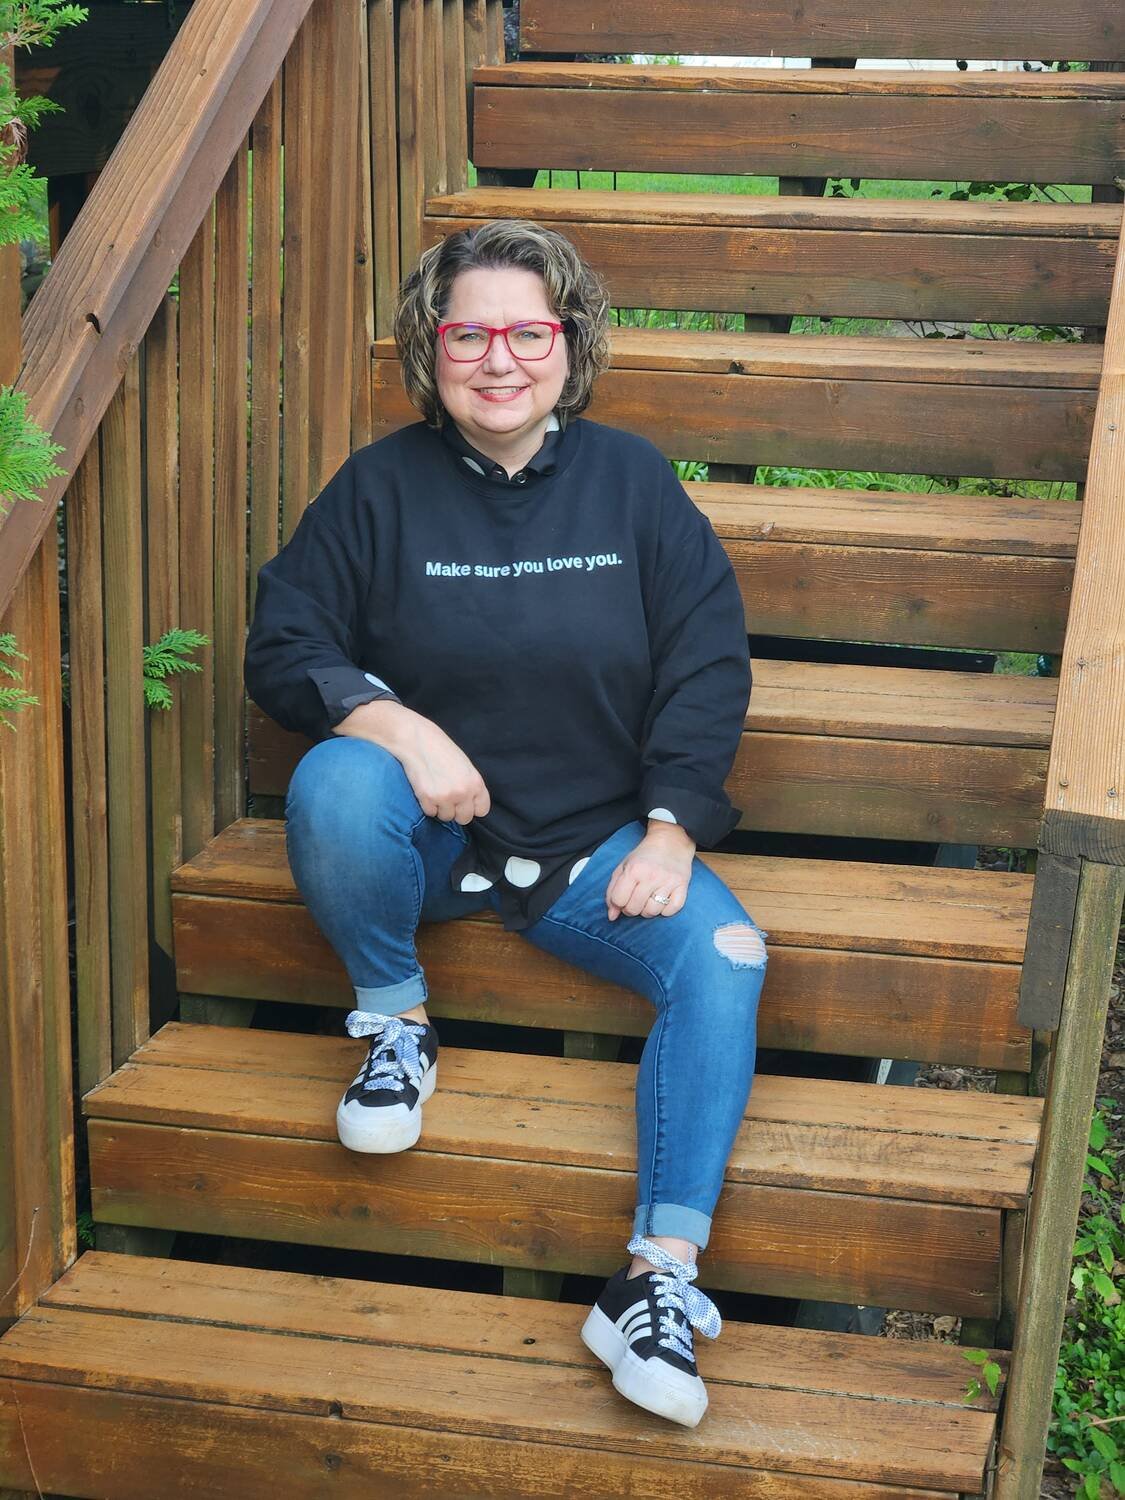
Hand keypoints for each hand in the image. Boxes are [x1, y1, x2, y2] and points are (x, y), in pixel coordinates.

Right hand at [336, 700, 489, 823]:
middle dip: (455, 810)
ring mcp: (445, 797)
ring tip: (435, 789)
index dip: (472, 806)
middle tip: (446, 795)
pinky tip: (425, 788)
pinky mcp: (427, 799)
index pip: (482, 810)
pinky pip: (430, 813)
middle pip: (464, 818)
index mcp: (476, 783)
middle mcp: (463, 792)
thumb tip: (470, 805)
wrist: (416, 739)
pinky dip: (427, 804)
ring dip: (440, 807)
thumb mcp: (464, 765)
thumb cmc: (440, 749)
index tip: (464, 801)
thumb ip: (470, 785)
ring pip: (446, 817)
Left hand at [606, 824, 694, 919]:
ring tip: (648, 900)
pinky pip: (671, 910)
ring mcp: (668, 881)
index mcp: (634, 870)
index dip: (618, 903)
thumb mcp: (623, 867)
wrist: (671, 842)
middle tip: (635, 900)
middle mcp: (651, 876)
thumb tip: (611, 917)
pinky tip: (663, 900)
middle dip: (632, 909)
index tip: (623, 898)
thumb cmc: (644, 857)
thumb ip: (613, 891)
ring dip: (648, 910)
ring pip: (652, 912)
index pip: (619, 900)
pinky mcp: (682, 886)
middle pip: (634, 909)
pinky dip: (665, 910)